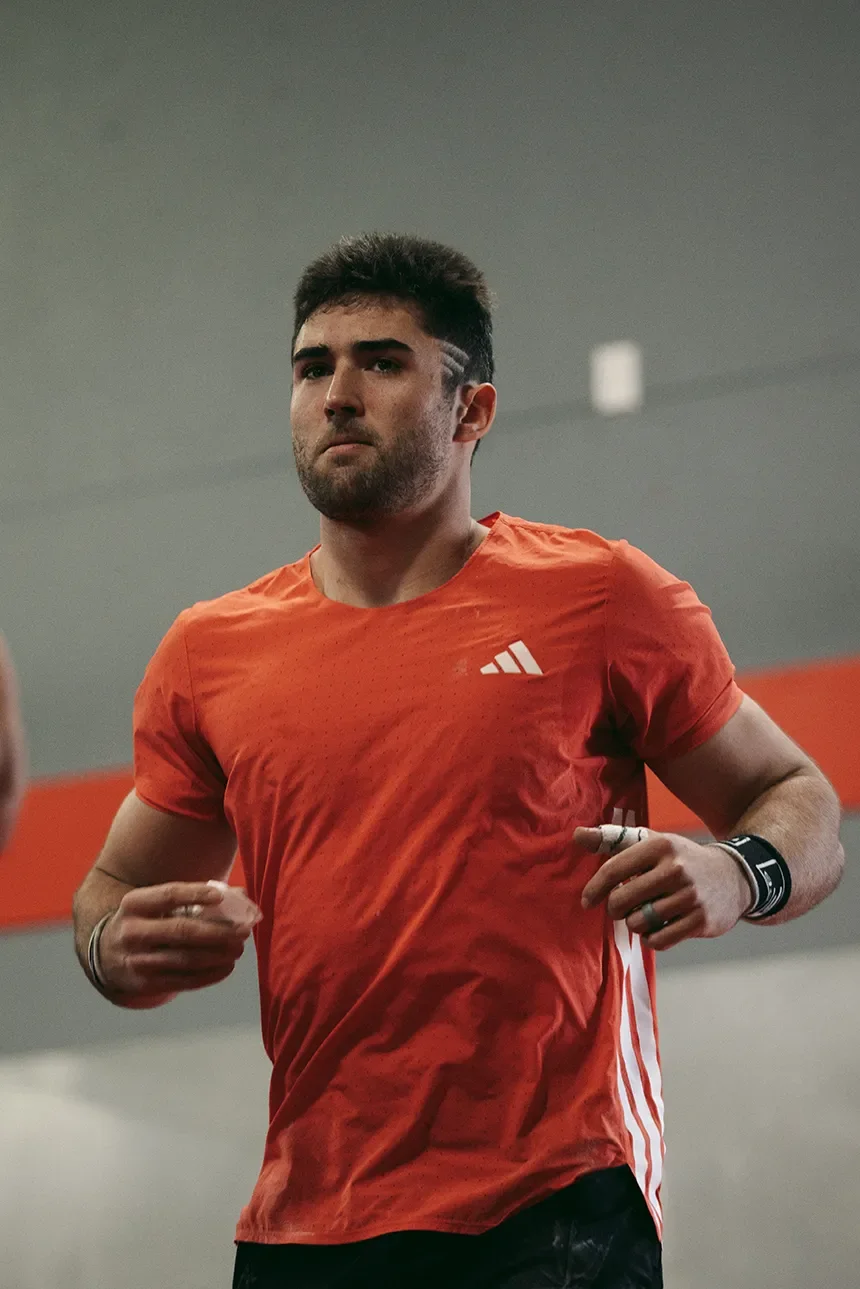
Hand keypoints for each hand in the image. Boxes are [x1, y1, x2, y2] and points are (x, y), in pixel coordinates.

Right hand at [98, 881, 256, 998]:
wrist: (106, 954)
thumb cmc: (147, 920)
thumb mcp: (157, 904)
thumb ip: (195, 898)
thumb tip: (241, 897)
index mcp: (135, 903)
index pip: (169, 895)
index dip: (196, 894)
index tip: (220, 897)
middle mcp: (131, 931)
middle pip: (182, 931)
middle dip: (217, 932)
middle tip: (243, 931)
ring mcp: (136, 960)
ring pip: (185, 959)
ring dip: (217, 955)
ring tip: (238, 949)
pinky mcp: (144, 983)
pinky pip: (183, 980)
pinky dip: (209, 975)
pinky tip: (227, 967)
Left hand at [576, 824, 751, 949]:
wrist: (733, 876)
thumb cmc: (679, 860)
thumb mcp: (651, 842)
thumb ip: (612, 839)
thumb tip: (577, 836)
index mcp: (660, 846)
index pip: (614, 870)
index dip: (594, 889)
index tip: (587, 901)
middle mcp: (676, 869)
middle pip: (622, 900)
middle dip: (615, 908)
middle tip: (621, 907)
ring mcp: (690, 896)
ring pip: (638, 923)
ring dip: (635, 923)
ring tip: (644, 914)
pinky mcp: (701, 921)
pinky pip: (658, 941)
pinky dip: (651, 938)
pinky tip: (657, 927)